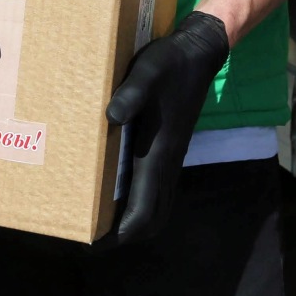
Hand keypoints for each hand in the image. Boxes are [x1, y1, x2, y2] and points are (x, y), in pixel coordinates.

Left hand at [103, 11, 229, 244]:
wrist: (200, 53)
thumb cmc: (170, 63)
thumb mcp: (146, 72)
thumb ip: (130, 95)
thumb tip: (111, 118)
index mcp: (159, 151)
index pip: (144, 208)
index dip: (122, 230)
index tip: (97, 242)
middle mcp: (168, 161)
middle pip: (153, 216)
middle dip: (128, 234)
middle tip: (95, 239)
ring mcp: (173, 157)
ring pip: (159, 205)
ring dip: (137, 221)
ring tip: (105, 224)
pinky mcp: (172, 148)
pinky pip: (159, 189)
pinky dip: (143, 203)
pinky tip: (121, 195)